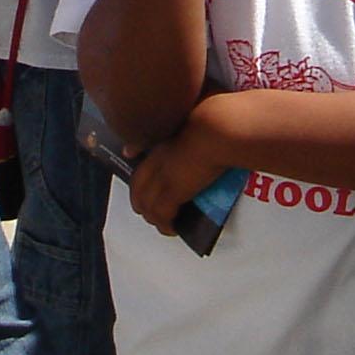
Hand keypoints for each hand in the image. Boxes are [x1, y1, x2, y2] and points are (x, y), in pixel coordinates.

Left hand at [129, 119, 229, 235]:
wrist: (216, 131)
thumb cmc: (211, 126)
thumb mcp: (190, 131)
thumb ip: (179, 136)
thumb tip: (162, 148)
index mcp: (160, 148)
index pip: (140, 172)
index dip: (139, 186)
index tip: (142, 192)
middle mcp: (156, 163)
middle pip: (137, 191)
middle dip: (142, 205)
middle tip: (152, 213)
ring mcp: (162, 178)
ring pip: (147, 206)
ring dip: (154, 218)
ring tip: (164, 224)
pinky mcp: (173, 191)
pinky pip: (162, 216)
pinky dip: (166, 226)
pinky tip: (173, 229)